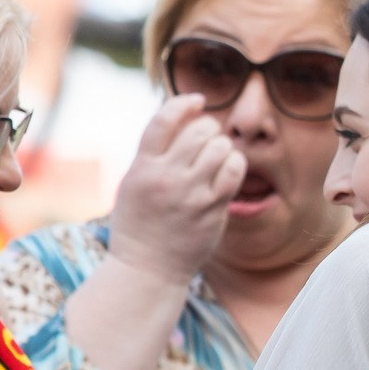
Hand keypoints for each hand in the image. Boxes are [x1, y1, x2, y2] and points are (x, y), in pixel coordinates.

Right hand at [105, 94, 245, 284]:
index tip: (197, 100)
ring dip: (223, 145)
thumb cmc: (139, 223)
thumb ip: (153, 154)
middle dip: (208, 127)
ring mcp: (191, 195)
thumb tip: (181, 118)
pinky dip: (235, 163)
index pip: (164, 120)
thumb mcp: (133, 182)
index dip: (184, 103)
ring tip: (217, 155)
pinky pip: (234, 172)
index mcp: (142, 168)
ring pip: (220, 148)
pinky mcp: (212, 210)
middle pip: (198, 131)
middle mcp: (166, 178)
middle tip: (207, 137)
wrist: (146, 269)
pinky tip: (228, 169)